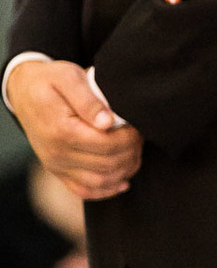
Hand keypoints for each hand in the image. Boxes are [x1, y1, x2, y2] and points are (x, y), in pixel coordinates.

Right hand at [7, 60, 141, 199]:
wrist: (24, 90)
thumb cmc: (51, 80)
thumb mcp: (69, 77)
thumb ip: (88, 100)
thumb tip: (108, 122)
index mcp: (62, 130)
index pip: (107, 144)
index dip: (130, 139)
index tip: (139, 127)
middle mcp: (57, 153)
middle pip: (107, 164)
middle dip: (131, 153)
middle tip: (140, 138)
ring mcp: (56, 165)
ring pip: (98, 181)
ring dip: (124, 171)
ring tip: (135, 154)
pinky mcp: (57, 170)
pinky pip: (83, 190)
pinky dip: (106, 190)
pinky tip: (123, 181)